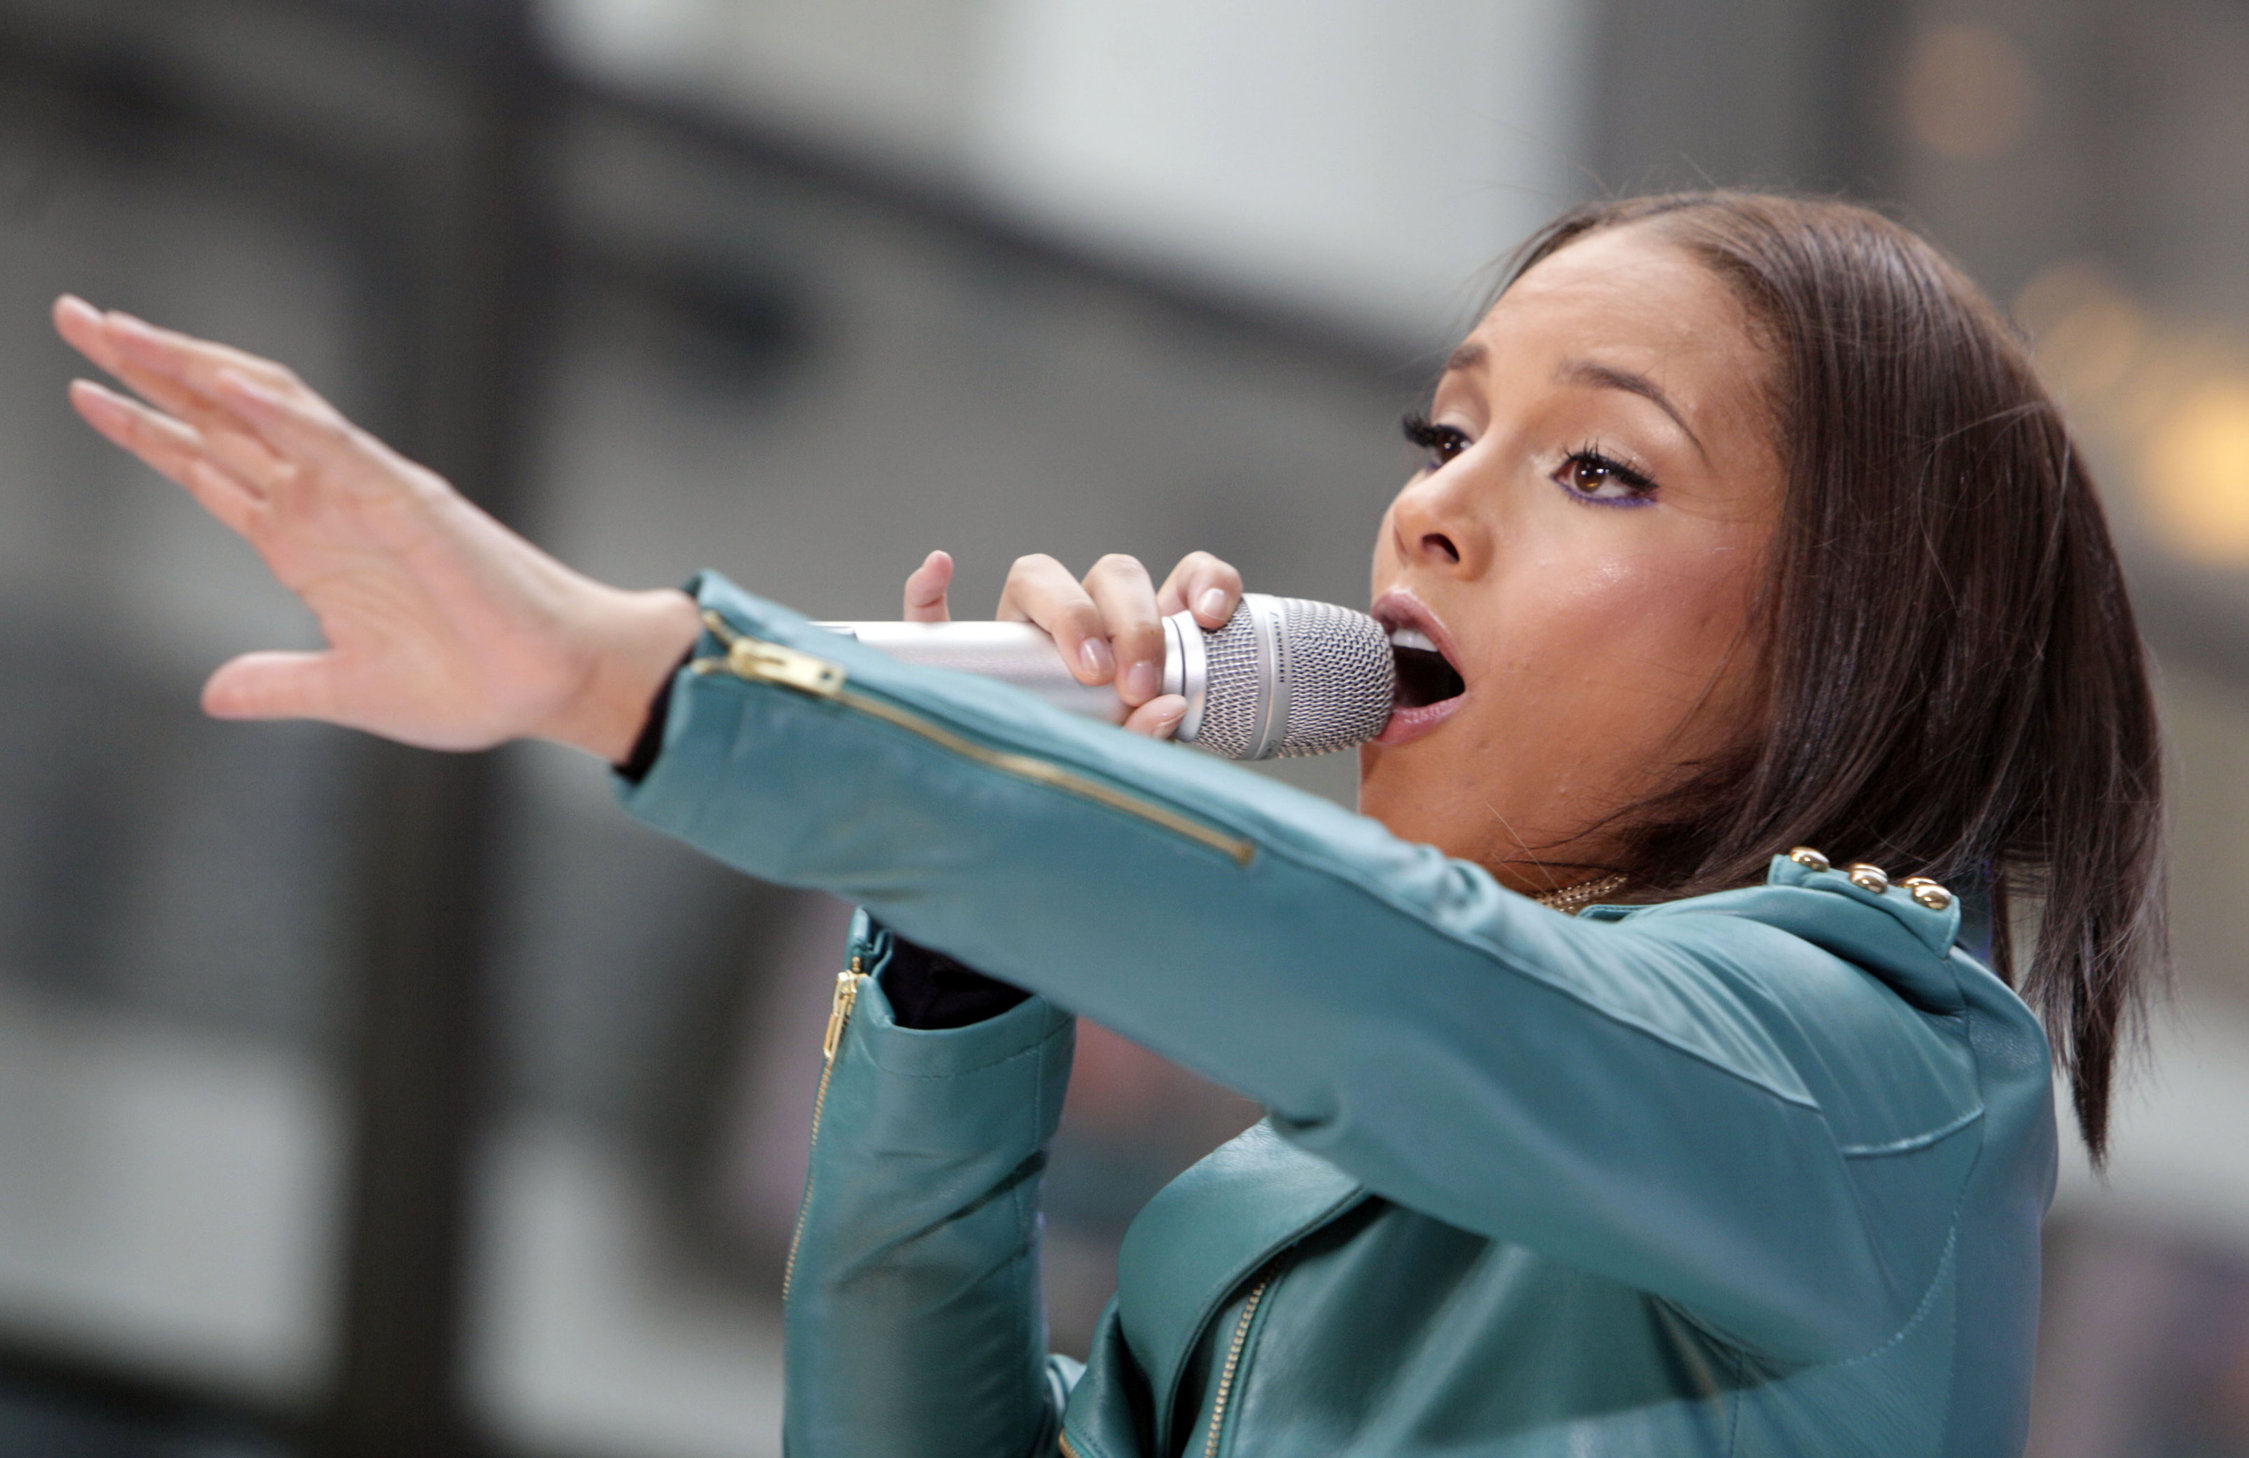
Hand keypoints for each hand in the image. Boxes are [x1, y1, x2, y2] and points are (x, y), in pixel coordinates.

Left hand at [53, 296, 700, 759]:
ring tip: (123, 331)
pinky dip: (283, 413)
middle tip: (75, 316)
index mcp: (307, 546)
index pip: (210, 469)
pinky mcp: (412, 504)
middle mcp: (328, 505)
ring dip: (195, 367)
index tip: (82, 391)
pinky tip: (226, 384)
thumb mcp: (348, 692)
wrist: (550, 687)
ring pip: (268, 410)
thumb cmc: (472, 684)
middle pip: (221, 418)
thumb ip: (280, 684)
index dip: (144, 429)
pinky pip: (338, 447)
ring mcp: (366, 496)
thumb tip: (214, 693)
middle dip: (146, 368)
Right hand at [899, 548, 1242, 737]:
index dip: (1200, 581)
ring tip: (1086, 664)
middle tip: (1135, 685)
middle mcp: (1088, 617)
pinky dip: (928, 592)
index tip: (1208, 617)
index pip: (1178, 579)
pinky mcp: (968, 650)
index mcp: (1148, 638)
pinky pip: (933, 612)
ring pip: (1037, 574)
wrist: (1045, 815)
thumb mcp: (1136, 759)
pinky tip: (938, 572)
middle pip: (1112, 573)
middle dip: (1131, 620)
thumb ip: (1149, 736)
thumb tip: (1165, 706)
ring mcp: (1026, 627)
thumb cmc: (1103, 769)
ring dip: (1066, 607)